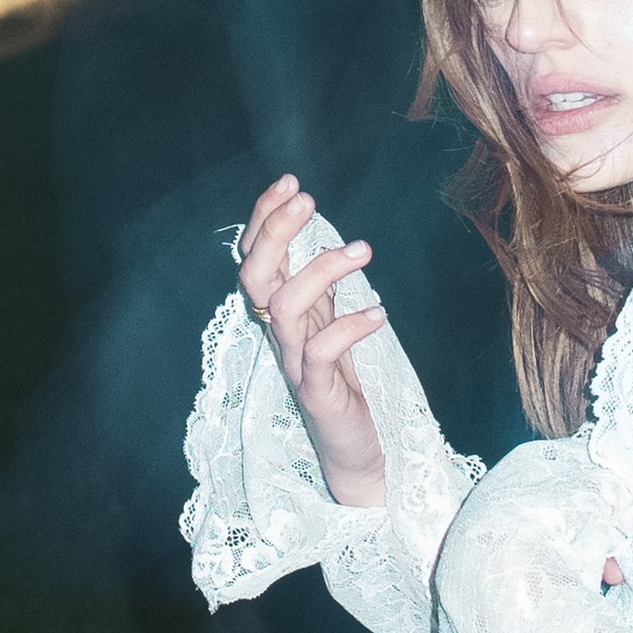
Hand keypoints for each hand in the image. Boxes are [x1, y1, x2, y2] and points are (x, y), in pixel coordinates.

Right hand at [235, 174, 388, 506]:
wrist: (357, 449)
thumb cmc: (346, 380)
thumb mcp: (331, 321)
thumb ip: (322, 285)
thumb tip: (331, 236)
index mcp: (280, 312)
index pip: (255, 256)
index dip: (265, 218)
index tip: (291, 183)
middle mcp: (280, 334)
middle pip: (254, 276)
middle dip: (277, 232)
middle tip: (310, 200)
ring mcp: (295, 364)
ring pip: (284, 308)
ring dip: (322, 271)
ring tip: (364, 250)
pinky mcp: (317, 393)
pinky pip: (322, 353)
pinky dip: (350, 326)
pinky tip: (378, 314)